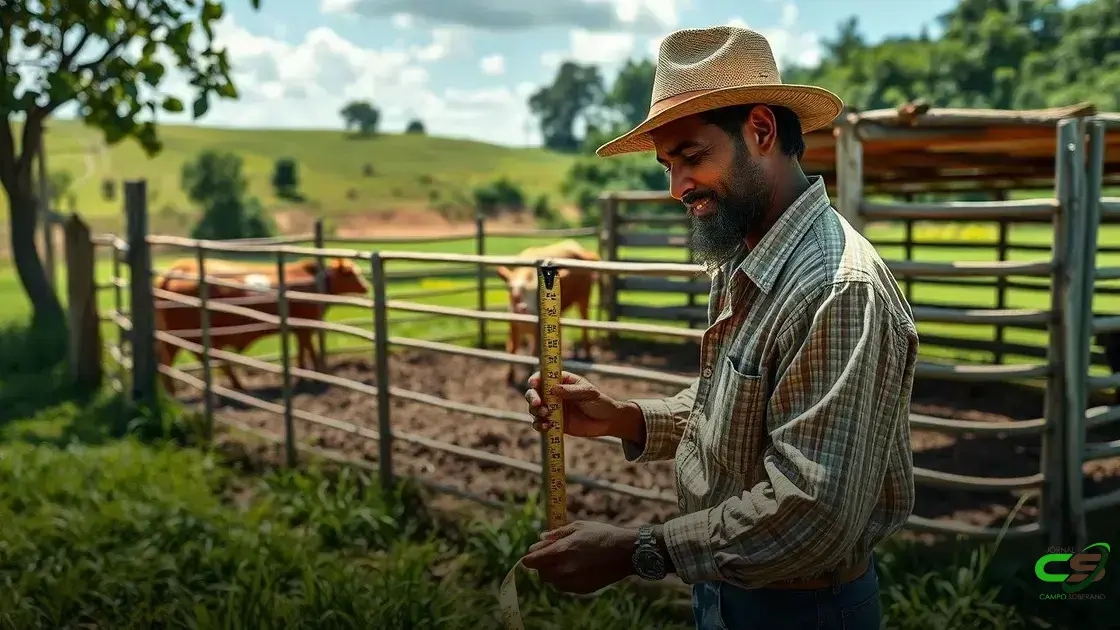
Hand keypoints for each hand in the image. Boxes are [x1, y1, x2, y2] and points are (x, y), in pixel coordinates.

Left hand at [520, 521, 635, 593]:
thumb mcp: (578, 527)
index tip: (532, 553)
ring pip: (552, 582)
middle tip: (551, 555)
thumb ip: (557, 534)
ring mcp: (573, 582)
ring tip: (565, 561)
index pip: (532, 561)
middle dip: (542, 565)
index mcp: (561, 551)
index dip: (530, 557)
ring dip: (553, 573)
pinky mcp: (582, 589)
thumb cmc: (601, 535)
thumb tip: (541, 537)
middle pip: (541, 574)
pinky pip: (565, 587)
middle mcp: (564, 569)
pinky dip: (565, 580)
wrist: (625, 552)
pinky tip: (576, 569)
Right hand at [524, 371, 632, 438]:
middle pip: (534, 393)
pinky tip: (546, 427)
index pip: (544, 377)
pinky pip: (541, 423)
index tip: (533, 384)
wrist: (608, 422)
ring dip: (536, 412)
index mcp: (562, 381)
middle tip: (538, 404)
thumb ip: (572, 391)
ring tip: (547, 415)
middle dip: (532, 397)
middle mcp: (554, 394)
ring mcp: (553, 409)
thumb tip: (554, 389)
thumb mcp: (589, 393)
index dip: (535, 379)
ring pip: (535, 409)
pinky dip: (539, 425)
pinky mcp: (554, 423)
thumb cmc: (600, 402)